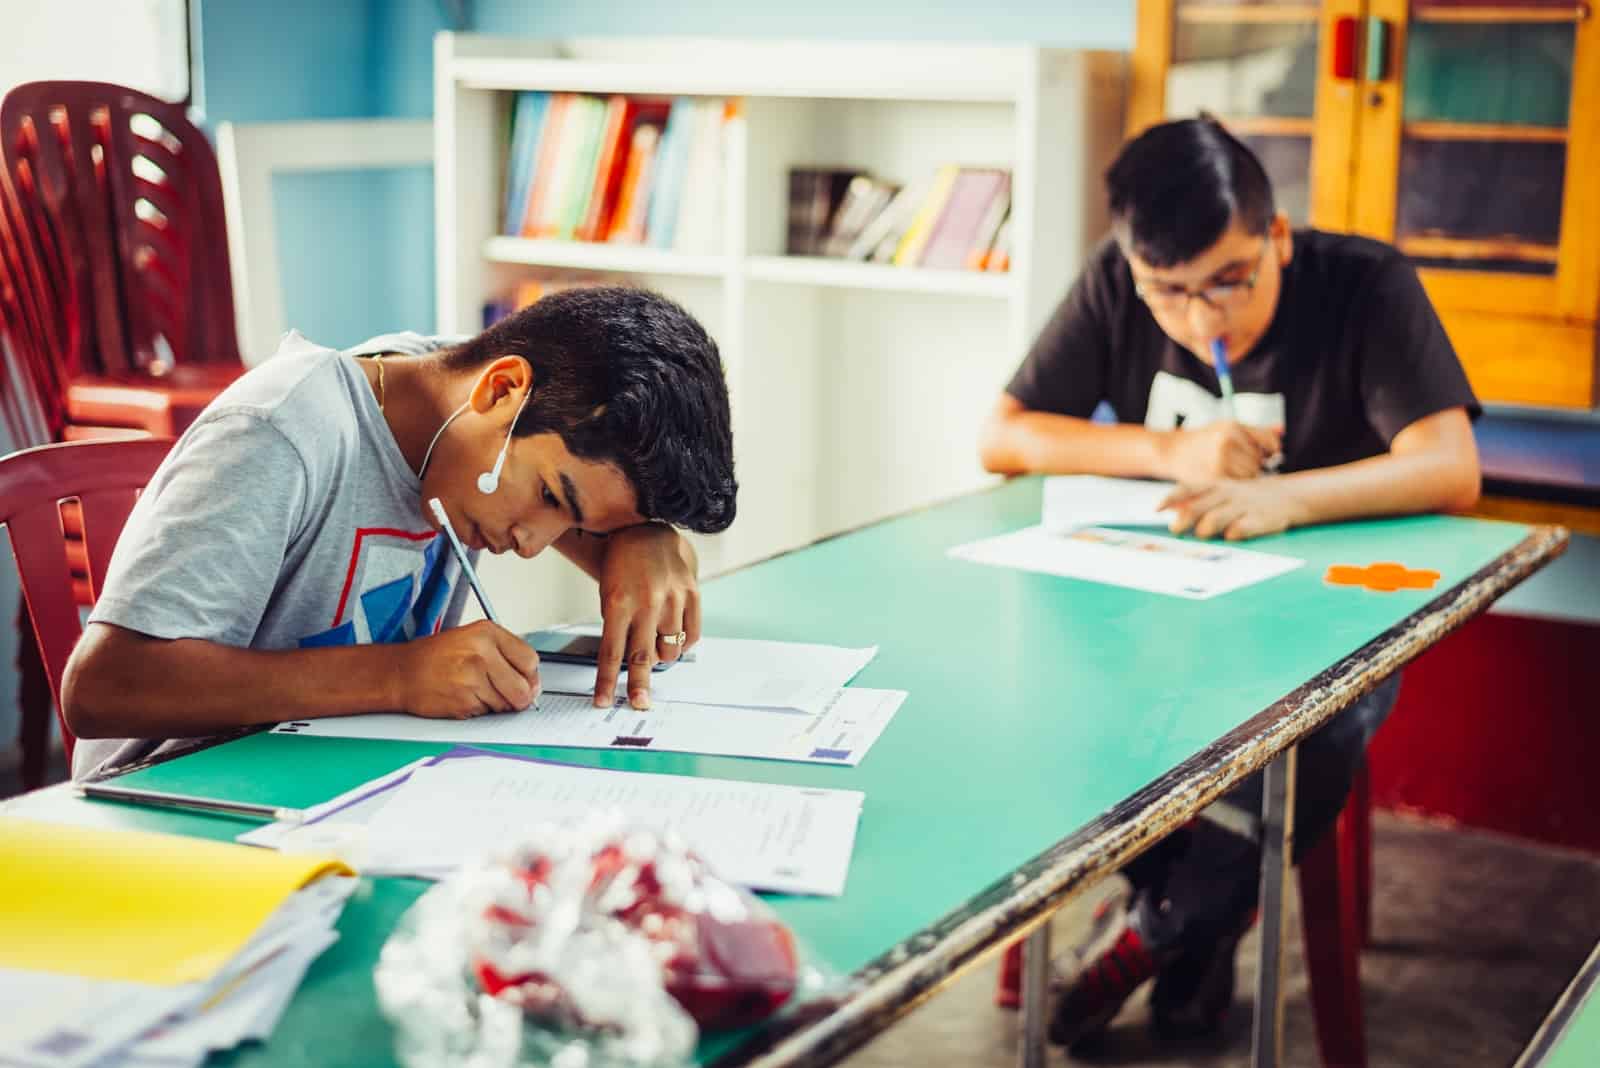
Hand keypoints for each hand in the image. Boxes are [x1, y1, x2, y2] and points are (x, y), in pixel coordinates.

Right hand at [395, 620, 540, 717]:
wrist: (401, 672)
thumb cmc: (435, 657)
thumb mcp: (472, 639)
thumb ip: (504, 655)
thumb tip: (531, 683)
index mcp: (487, 632)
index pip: (530, 660)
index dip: (530, 676)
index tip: (525, 681)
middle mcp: (481, 652)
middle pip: (523, 687)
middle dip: (518, 697)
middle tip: (506, 695)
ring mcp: (472, 677)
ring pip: (506, 704)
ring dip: (496, 705)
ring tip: (475, 691)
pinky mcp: (463, 700)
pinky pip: (486, 714)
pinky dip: (479, 711)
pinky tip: (463, 697)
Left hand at [593, 523, 700, 709]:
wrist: (647, 528)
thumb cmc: (621, 564)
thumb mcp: (608, 593)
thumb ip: (618, 627)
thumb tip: (636, 664)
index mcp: (618, 601)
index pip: (611, 651)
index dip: (606, 681)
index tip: (603, 701)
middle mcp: (647, 601)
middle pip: (642, 656)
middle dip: (639, 685)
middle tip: (638, 703)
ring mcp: (672, 597)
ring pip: (670, 649)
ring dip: (660, 657)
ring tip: (653, 647)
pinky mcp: (692, 593)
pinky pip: (692, 634)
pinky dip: (682, 644)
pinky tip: (672, 638)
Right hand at [1160, 422, 1282, 482]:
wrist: (1173, 450)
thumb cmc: (1204, 439)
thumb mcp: (1227, 427)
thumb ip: (1255, 431)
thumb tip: (1282, 430)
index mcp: (1233, 426)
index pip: (1268, 441)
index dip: (1272, 450)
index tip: (1269, 454)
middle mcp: (1228, 441)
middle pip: (1259, 460)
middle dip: (1255, 464)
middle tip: (1241, 464)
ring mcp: (1220, 459)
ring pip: (1251, 474)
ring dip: (1246, 476)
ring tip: (1232, 471)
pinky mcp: (1214, 476)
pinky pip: (1237, 484)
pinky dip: (1235, 484)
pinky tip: (1226, 479)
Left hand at [1161, 478, 1306, 540]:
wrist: (1290, 496)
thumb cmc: (1246, 497)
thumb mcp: (1223, 491)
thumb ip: (1197, 499)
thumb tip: (1168, 508)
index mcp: (1216, 485)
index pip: (1188, 489)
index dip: (1171, 498)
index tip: (1157, 509)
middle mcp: (1227, 494)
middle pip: (1196, 507)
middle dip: (1182, 520)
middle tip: (1175, 530)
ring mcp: (1243, 507)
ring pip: (1213, 520)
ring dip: (1203, 530)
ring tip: (1203, 535)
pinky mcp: (1259, 520)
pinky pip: (1238, 530)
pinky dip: (1230, 535)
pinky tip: (1229, 537)